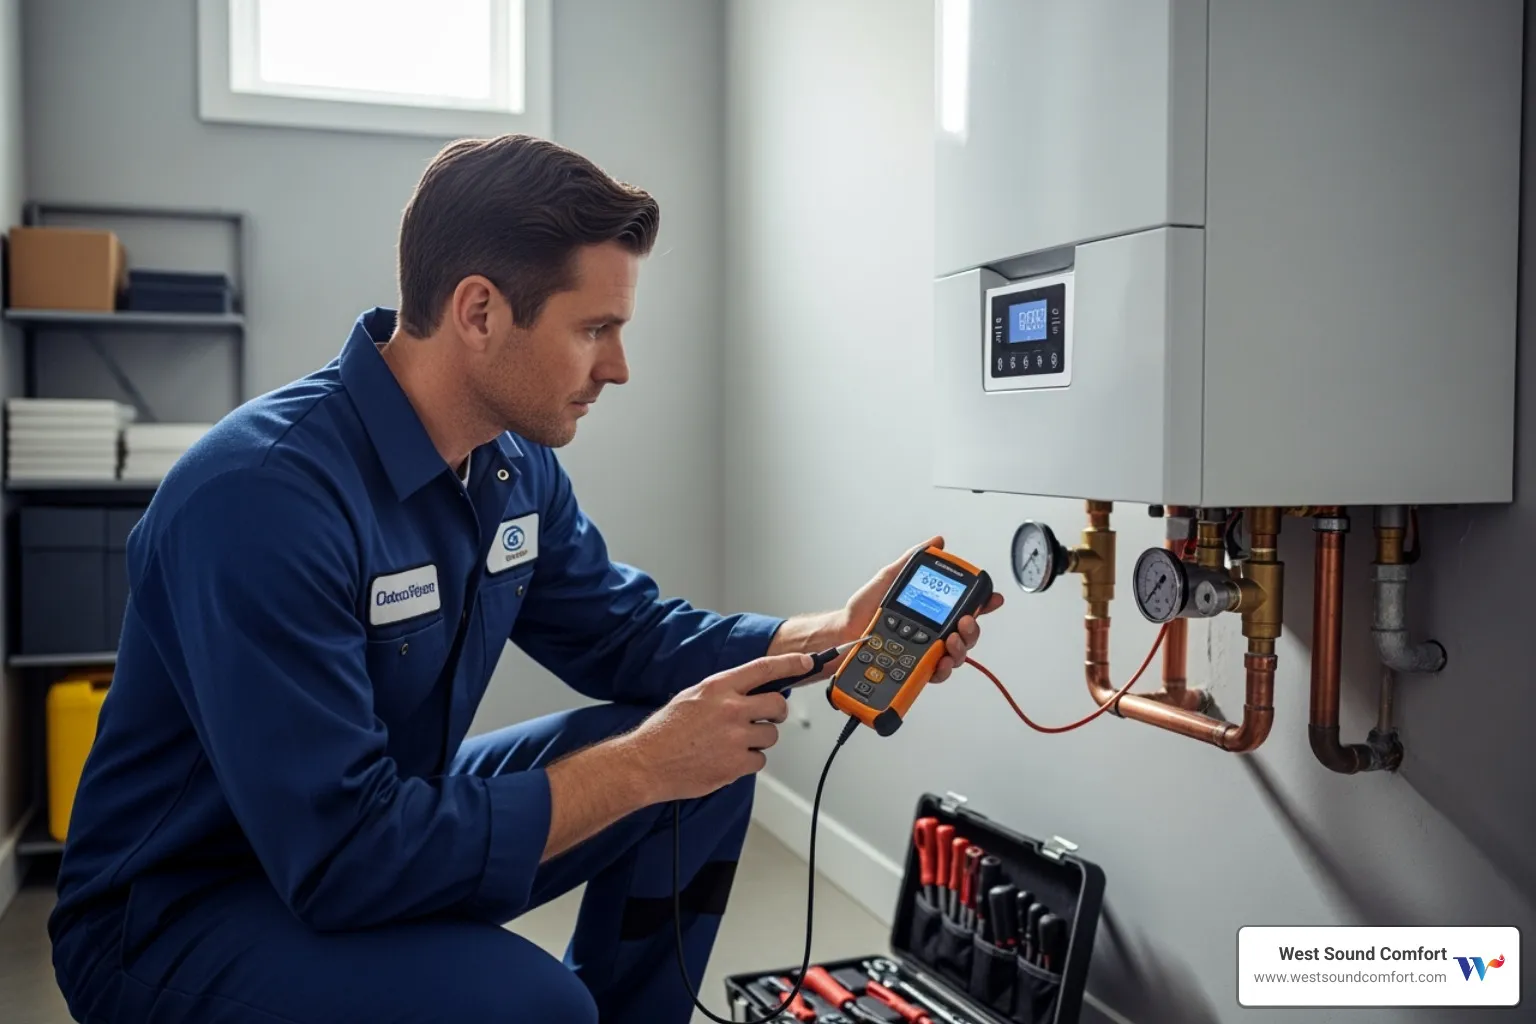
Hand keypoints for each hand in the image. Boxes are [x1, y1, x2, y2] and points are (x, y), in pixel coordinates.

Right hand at [622, 652, 810, 802]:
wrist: (647, 763)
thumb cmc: (665, 730)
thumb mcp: (692, 696)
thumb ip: (723, 692)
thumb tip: (749, 692)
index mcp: (719, 687)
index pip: (764, 669)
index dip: (789, 664)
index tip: (806, 662)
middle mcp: (731, 709)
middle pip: (777, 706)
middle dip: (777, 713)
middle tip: (768, 718)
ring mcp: (735, 738)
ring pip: (770, 736)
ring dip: (759, 741)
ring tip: (734, 743)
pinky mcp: (736, 765)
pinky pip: (759, 761)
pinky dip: (748, 762)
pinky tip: (727, 760)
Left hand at [841, 536, 1004, 682]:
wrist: (844, 633)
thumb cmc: (864, 609)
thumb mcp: (889, 578)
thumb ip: (912, 560)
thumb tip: (936, 542)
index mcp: (930, 611)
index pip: (963, 607)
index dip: (984, 604)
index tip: (993, 599)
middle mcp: (933, 633)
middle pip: (967, 635)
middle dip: (972, 629)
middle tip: (964, 622)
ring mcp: (926, 652)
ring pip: (957, 655)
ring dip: (960, 649)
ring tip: (949, 641)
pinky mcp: (916, 669)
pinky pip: (937, 673)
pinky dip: (941, 669)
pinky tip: (938, 661)